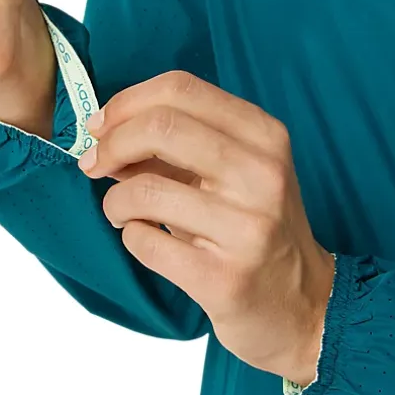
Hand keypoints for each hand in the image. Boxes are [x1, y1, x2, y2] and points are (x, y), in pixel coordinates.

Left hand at [78, 71, 334, 385]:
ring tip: (122, 212)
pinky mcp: (223, 278)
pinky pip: (144, 242)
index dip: (127, 102)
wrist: (300, 306)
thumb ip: (177, 143)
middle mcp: (262, 175)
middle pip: (160, 127)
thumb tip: (104, 129)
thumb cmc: (252, 227)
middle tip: (95, 164)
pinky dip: (130, 237)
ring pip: (144, 190)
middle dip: (111, 144)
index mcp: (265, 136)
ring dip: (115, 200)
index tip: (101, 126)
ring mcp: (246, 228)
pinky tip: (146, 240)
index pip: (181, 88)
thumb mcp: (234, 172)